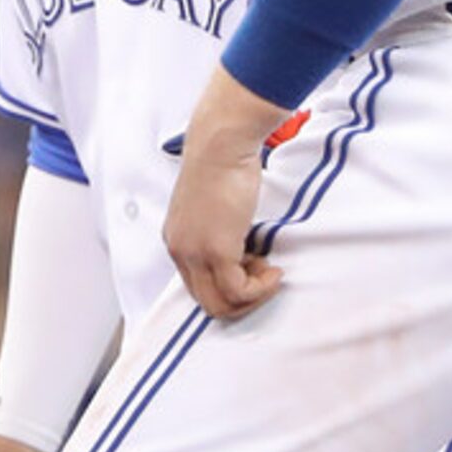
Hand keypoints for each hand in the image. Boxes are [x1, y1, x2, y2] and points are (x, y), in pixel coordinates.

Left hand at [164, 65, 291, 319]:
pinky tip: (273, 269)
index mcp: (177, 241)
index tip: (254, 264)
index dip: (232, 284)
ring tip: (269, 269)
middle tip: (265, 273)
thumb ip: (220, 231)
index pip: (199, 287)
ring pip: (221, 305)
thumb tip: (243, 250)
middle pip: (208, 303)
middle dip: (244, 298)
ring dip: (254, 295)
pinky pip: (238, 292)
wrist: (221, 146)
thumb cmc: (223, 167)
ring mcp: (194, 254)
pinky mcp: (216, 251)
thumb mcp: (215, 207)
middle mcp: (179, 251)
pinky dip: (261, 289)